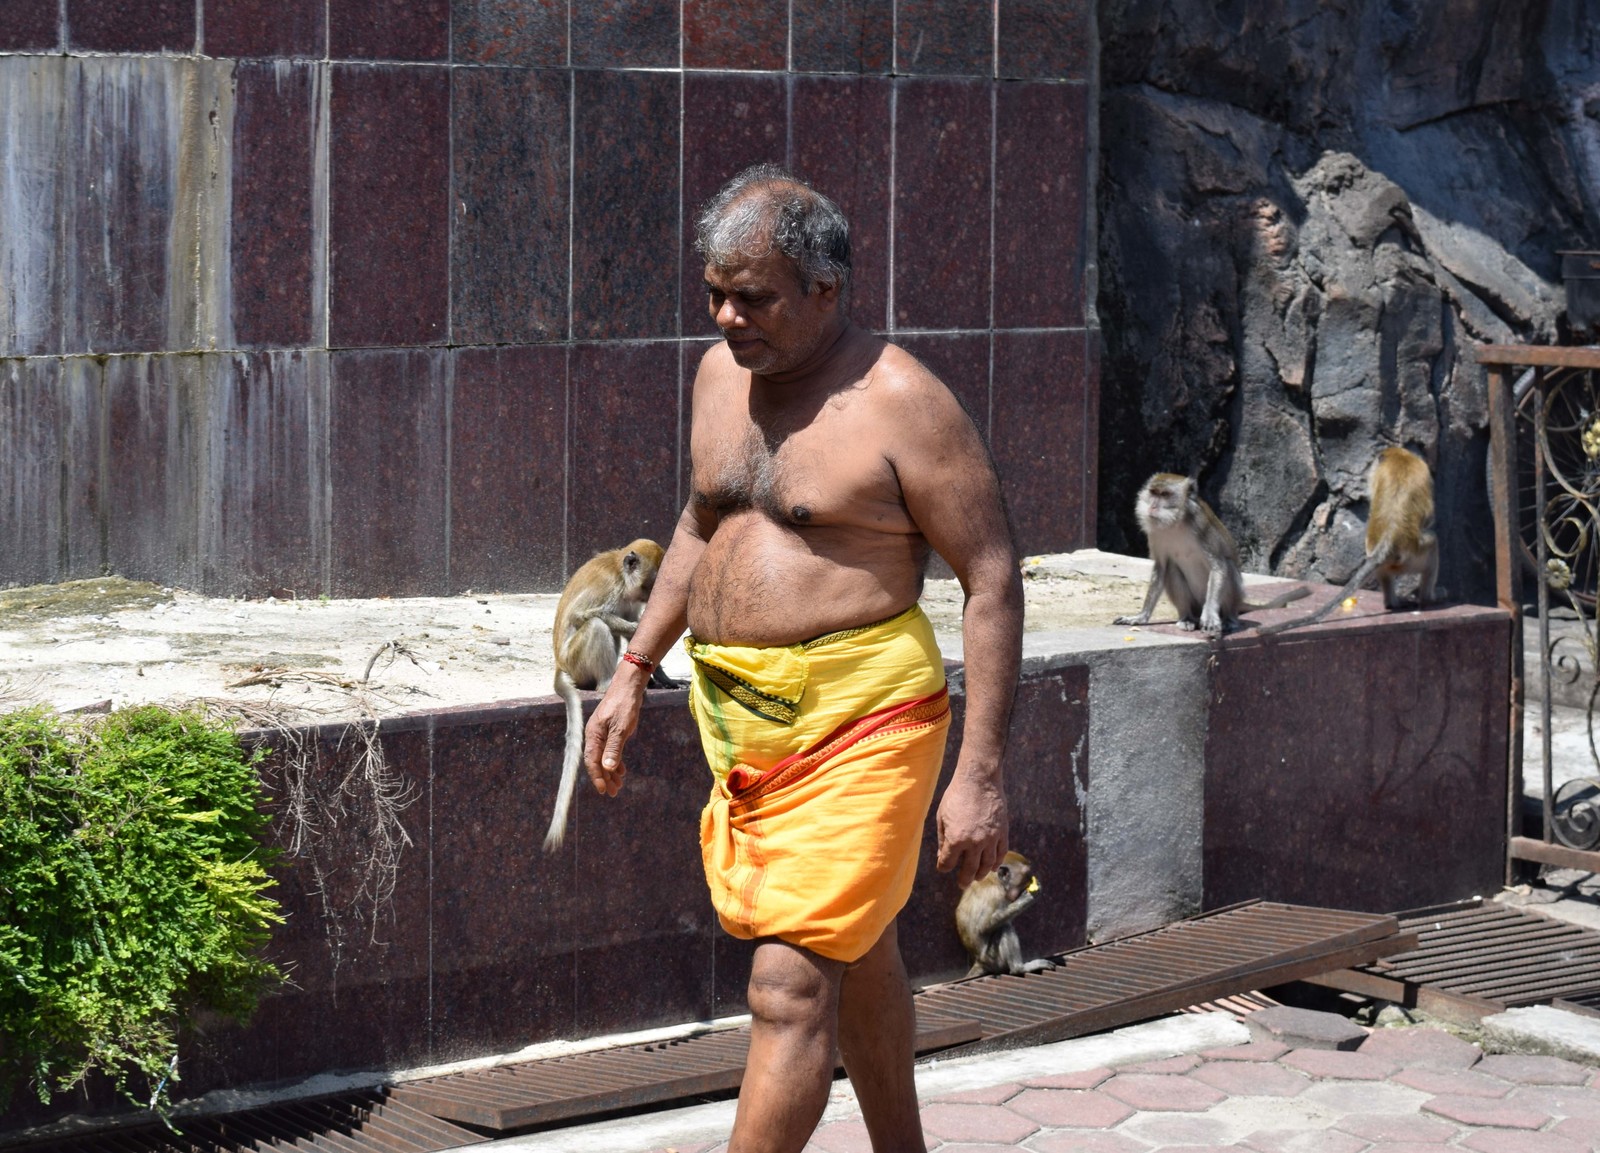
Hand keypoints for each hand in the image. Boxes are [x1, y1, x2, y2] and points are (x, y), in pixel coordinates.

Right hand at [583, 673, 645, 796]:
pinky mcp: (610, 731)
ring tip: (619, 784)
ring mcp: (602, 733)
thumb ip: (613, 748)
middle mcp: (594, 736)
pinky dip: (615, 761)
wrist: (629, 687)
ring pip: (603, 757)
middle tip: (614, 792)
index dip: (597, 777)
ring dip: (611, 771)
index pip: (591, 762)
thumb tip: (606, 768)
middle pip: (596, 762)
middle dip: (605, 778)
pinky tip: (622, 770)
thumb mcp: (621, 729)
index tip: (604, 790)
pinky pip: (609, 750)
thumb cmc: (624, 706)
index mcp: (593, 736)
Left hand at [935, 772, 1007, 887]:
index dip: (944, 867)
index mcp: (956, 840)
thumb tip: (942, 855)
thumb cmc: (956, 795)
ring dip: (981, 874)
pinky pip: (1001, 853)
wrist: (979, 779)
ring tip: (977, 878)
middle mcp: (974, 843)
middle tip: (962, 884)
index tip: (943, 867)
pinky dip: (997, 863)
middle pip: (969, 869)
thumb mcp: (942, 816)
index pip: (948, 863)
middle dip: (964, 879)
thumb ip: (942, 838)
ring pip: (987, 865)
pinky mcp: (1002, 832)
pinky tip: (993, 867)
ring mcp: (990, 839)